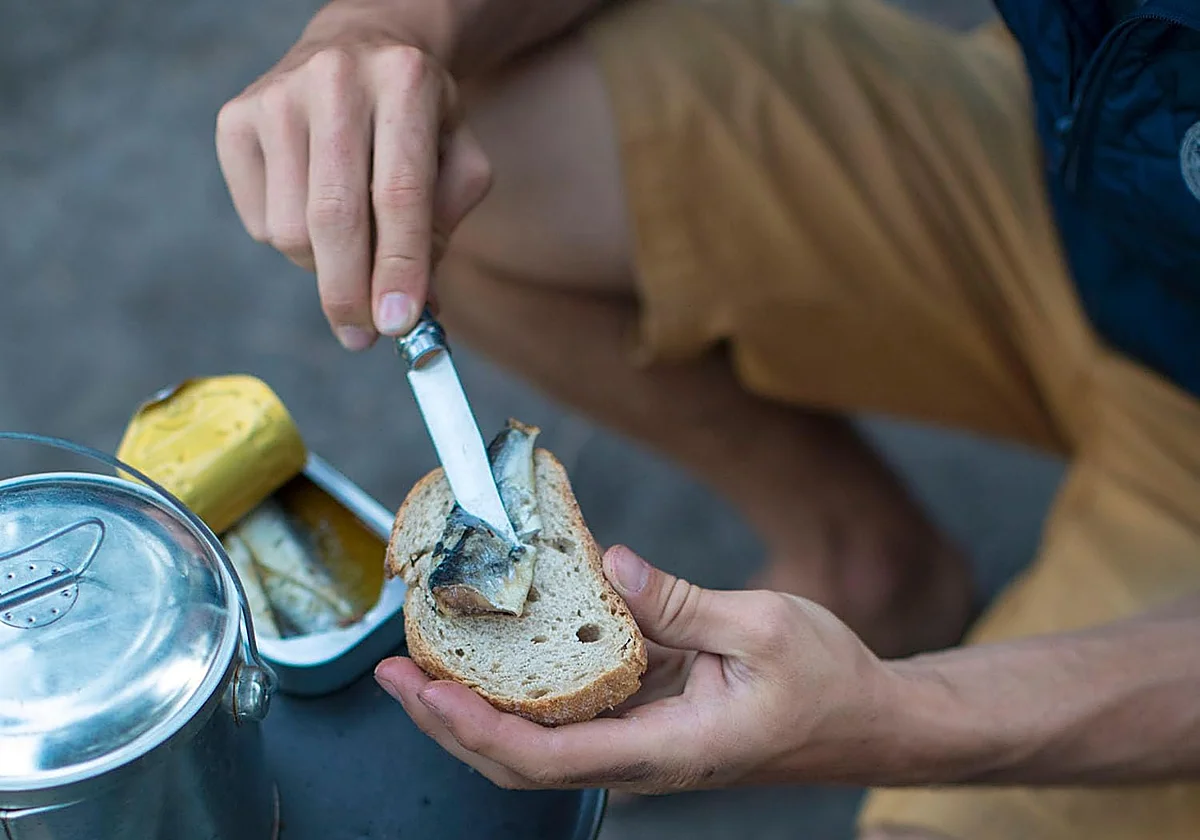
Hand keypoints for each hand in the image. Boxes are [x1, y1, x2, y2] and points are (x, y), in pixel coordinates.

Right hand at [216, 1, 491, 349]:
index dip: (398, 268)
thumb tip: (416, 310)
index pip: (399, 194)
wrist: (358, 46)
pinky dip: (291, 242)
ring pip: (290, 230)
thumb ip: (443, 230)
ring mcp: (275, 96)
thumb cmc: (418, 120)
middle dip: (349, 292)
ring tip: (354, 247)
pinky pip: (258, 221)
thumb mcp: (456, 158)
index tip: (397, 326)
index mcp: (404, 82)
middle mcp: (334, 79)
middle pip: (333, 217)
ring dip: (325, 267)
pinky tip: (314, 209)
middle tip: (363, 338)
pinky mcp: (234, 118)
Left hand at [374, 546, 901, 793]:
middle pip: (522, 761)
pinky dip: (519, 692)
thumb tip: (614, 568)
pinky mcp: (646, 721)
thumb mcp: (766, 628)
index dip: (476, 728)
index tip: (423, 690)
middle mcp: (644, 758)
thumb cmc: (827, 681)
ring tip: (422, 664)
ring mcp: (641, 744)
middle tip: (393, 671)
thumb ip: (684, 603)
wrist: (866, 718)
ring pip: (536, 745)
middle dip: (448, 723)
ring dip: (473, 709)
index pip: (550, 757)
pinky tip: (495, 656)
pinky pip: (568, 717)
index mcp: (670, 748)